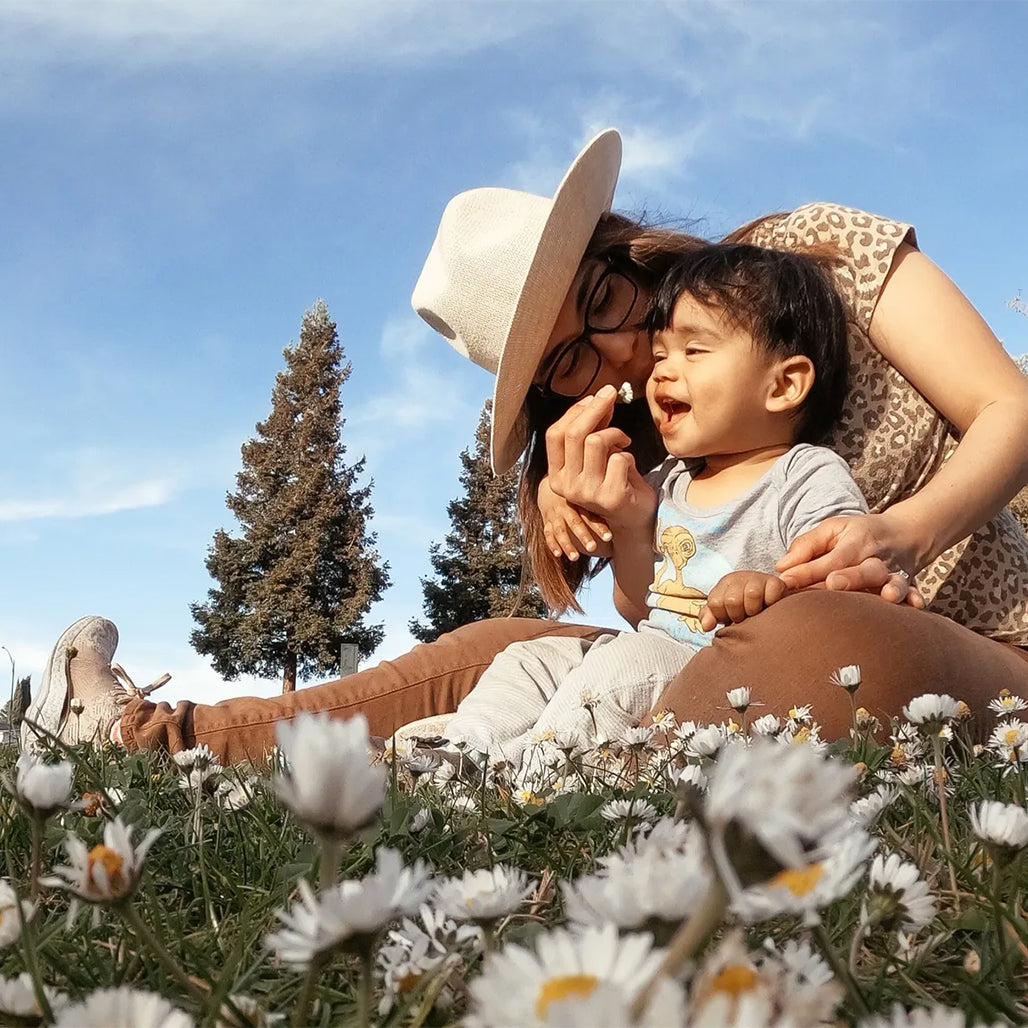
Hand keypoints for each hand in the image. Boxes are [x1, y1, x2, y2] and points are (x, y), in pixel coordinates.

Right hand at [538, 475, 611, 561]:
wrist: (553, 487)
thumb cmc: (580, 493)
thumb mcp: (591, 490)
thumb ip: (607, 497)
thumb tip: (636, 502)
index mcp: (580, 499)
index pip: (590, 513)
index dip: (599, 526)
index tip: (609, 538)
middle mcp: (567, 506)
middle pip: (575, 521)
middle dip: (583, 535)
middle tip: (593, 548)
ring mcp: (555, 515)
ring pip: (560, 530)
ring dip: (567, 544)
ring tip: (575, 557)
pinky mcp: (547, 522)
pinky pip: (548, 534)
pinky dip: (552, 544)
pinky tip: (558, 554)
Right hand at [545, 385, 654, 533]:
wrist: (633, 516)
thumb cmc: (614, 481)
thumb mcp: (596, 456)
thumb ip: (592, 432)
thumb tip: (598, 399)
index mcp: (557, 476)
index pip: (555, 435)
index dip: (574, 412)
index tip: (593, 397)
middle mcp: (567, 486)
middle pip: (574, 434)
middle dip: (595, 408)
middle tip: (612, 393)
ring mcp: (587, 492)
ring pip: (595, 442)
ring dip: (615, 433)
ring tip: (624, 440)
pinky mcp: (610, 496)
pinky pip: (619, 457)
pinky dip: (628, 454)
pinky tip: (630, 464)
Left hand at [700, 571, 788, 630]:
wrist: (769, 600)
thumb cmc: (743, 608)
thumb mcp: (722, 612)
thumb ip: (709, 617)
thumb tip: (706, 626)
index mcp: (725, 584)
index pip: (715, 603)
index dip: (722, 616)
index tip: (730, 617)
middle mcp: (740, 578)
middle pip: (732, 600)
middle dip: (738, 615)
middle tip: (744, 617)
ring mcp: (759, 578)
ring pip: (752, 595)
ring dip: (753, 610)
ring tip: (755, 613)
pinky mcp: (777, 583)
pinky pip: (772, 594)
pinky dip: (770, 604)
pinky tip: (769, 607)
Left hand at [776, 513, 924, 607]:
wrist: (903, 534)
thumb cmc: (858, 533)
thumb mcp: (832, 528)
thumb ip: (806, 545)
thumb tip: (781, 566)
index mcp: (855, 542)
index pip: (829, 558)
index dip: (807, 570)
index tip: (786, 582)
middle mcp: (875, 558)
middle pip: (864, 569)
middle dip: (850, 577)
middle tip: (832, 584)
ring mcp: (894, 572)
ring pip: (893, 580)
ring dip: (891, 587)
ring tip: (886, 596)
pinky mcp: (907, 583)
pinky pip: (914, 591)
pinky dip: (915, 597)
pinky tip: (916, 606)